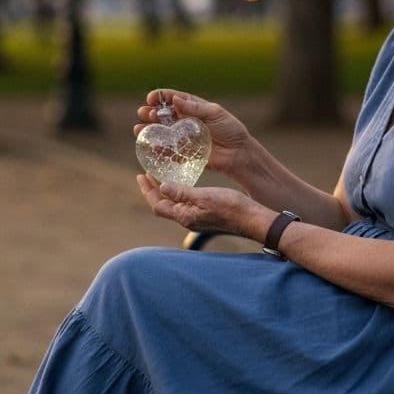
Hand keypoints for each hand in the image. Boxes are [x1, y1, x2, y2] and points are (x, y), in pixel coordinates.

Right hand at [134, 89, 254, 177]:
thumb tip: (175, 99)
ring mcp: (183, 137)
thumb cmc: (230, 130)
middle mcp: (185, 121)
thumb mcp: (215, 113)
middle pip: (163, 115)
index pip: (173, 99)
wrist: (238, 153)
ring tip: (139, 129)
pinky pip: (168, 150)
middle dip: (151, 113)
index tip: (150, 98)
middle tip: (144, 113)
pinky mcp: (184, 152)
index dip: (160, 97)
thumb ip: (195, 107)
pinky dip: (158, 148)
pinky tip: (150, 145)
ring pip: (162, 132)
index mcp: (193, 107)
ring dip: (149, 130)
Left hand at [136, 174, 267, 239]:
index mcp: (185, 216)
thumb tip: (162, 186)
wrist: (252, 219)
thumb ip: (182, 192)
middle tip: (148, 174)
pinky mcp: (206, 216)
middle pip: (163, 206)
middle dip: (153, 190)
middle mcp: (188, 220)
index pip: (158, 204)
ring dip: (165, 192)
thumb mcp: (204, 196)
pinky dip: (178, 193)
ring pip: (174, 205)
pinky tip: (183, 185)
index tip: (141, 175)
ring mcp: (197, 219)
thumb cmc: (231, 207)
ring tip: (162, 176)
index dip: (147, 190)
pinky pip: (185, 205)